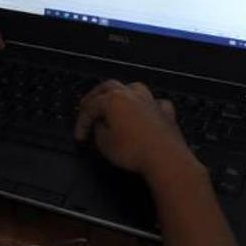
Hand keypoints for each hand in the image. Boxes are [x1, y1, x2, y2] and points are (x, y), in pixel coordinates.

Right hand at [74, 80, 200, 179]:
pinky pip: (154, 102)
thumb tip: (100, 125)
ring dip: (122, 93)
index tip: (80, 136)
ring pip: (133, 88)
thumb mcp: (104, 144)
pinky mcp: (166, 112)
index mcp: (113, 100)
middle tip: (88, 107)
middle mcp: (132, 95)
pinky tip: (145, 112)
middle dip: (96, 96)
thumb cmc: (133, 151)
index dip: (82, 122)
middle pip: (109, 87)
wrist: (165, 159)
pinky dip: (147, 106)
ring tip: (116, 103)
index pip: (90, 107)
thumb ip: (98, 131)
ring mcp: (151, 101)